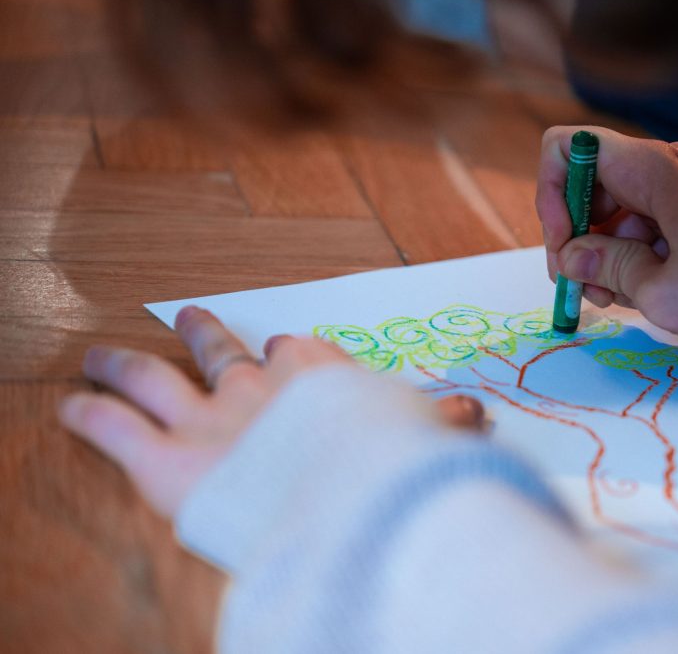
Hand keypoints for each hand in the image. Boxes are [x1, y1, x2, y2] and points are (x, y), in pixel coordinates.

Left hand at [59, 306, 484, 517]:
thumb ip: (440, 421)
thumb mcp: (422, 433)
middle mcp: (253, 387)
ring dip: (124, 363)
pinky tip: (69, 406)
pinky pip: (113, 427)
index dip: (285, 354)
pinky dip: (88, 413)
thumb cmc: (384, 459)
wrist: (339, 492)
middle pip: (222, 353)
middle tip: (191, 317)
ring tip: (101, 355)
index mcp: (312, 376)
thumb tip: (475, 410)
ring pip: (152, 378)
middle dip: (205, 334)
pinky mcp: (162, 457)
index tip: (281, 353)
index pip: (294, 353)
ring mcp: (204, 418)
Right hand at [536, 126, 677, 348]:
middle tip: (584, 289)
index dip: (550, 197)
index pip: (567, 149)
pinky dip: (638, 254)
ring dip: (606, 253)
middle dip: (576, 235)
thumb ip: (605, 267)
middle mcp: (669, 167)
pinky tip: (647, 293)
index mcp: (651, 170)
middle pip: (592, 184)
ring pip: (621, 209)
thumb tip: (571, 257)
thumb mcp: (661, 290)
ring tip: (618, 301)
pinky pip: (653, 222)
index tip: (564, 250)